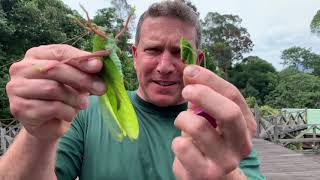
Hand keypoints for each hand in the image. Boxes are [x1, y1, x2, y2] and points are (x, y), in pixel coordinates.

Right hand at [6, 44, 105, 139]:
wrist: (49, 123)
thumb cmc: (64, 96)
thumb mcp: (77, 80)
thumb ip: (85, 71)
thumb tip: (98, 64)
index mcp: (36, 55)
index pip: (60, 51)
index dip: (81, 58)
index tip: (99, 66)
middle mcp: (21, 68)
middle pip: (55, 68)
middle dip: (82, 79)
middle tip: (101, 88)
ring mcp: (16, 88)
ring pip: (52, 89)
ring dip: (74, 98)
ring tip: (83, 104)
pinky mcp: (19, 107)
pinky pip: (50, 108)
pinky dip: (67, 112)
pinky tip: (69, 114)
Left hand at [172, 65, 252, 179]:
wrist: (207, 176)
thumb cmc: (207, 141)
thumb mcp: (207, 116)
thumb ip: (201, 94)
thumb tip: (189, 69)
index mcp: (246, 126)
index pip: (233, 96)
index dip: (210, 79)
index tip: (190, 70)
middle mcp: (241, 145)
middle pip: (229, 112)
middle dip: (203, 94)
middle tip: (185, 91)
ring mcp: (225, 162)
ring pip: (198, 127)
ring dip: (182, 119)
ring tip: (182, 124)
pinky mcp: (204, 174)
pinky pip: (181, 146)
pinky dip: (176, 142)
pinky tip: (183, 148)